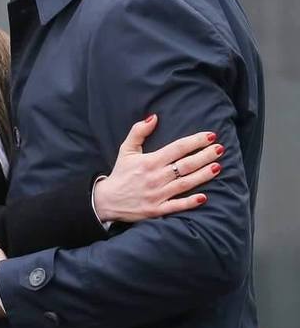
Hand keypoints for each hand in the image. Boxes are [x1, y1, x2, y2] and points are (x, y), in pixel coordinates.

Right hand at [94, 114, 222, 222]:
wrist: (107, 201)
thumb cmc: (120, 173)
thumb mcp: (126, 149)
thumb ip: (139, 131)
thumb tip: (154, 117)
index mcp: (149, 161)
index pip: (177, 148)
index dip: (195, 141)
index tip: (210, 136)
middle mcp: (156, 177)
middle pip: (186, 164)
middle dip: (205, 155)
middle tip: (220, 149)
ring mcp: (158, 194)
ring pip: (185, 183)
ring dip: (203, 175)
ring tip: (218, 166)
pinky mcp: (157, 210)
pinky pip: (177, 205)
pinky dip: (191, 202)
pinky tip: (204, 196)